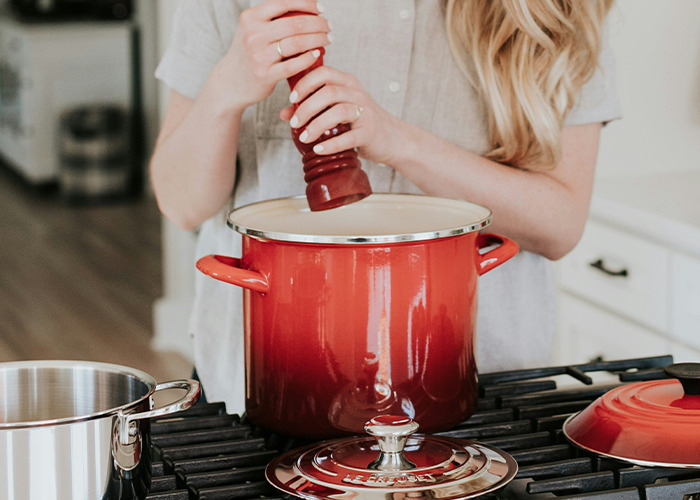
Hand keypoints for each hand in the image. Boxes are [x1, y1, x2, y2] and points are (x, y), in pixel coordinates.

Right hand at [219, 0, 330, 109]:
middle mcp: (253, 34)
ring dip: (318, 40)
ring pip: (297, 43)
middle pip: (295, 24)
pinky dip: (308, 58)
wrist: (231, 82)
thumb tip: (305, 6)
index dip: (306, 3)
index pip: (283, 3)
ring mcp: (258, 55)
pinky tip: (317, 54)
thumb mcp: (252, 29)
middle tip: (329, 27)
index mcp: (251, 18)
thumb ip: (272, 18)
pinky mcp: (265, 75)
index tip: (321, 9)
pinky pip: (293, 64)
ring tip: (327, 39)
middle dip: (318, 24)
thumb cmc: (249, 53)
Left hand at [280, 65, 402, 164]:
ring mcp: (365, 112)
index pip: (323, 73)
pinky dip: (331, 144)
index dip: (305, 84)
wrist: (391, 139)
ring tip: (303, 138)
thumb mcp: (336, 110)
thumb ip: (312, 109)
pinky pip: (348, 137)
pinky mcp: (369, 132)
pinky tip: (318, 149)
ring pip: (338, 112)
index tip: (292, 98)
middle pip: (328, 92)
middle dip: (306, 107)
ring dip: (316, 125)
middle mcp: (357, 93)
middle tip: (294, 123)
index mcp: (347, 83)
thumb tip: (284, 114)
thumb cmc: (359, 122)